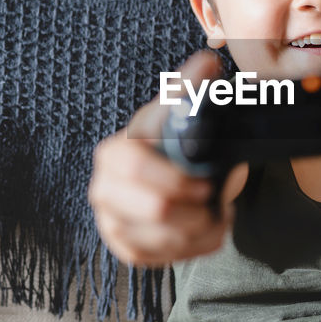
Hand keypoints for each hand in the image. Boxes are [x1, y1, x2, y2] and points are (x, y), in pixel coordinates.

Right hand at [87, 51, 247, 267]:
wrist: (167, 173)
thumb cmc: (172, 141)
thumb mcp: (180, 112)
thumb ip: (191, 87)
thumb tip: (207, 62)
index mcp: (113, 154)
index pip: (139, 169)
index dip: (178, 180)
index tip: (208, 184)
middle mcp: (104, 191)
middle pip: (155, 209)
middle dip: (195, 208)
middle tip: (215, 199)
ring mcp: (112, 223)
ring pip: (166, 239)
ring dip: (202, 227)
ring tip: (216, 212)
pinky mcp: (127, 250)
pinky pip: (168, 259)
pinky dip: (198, 246)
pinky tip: (208, 228)